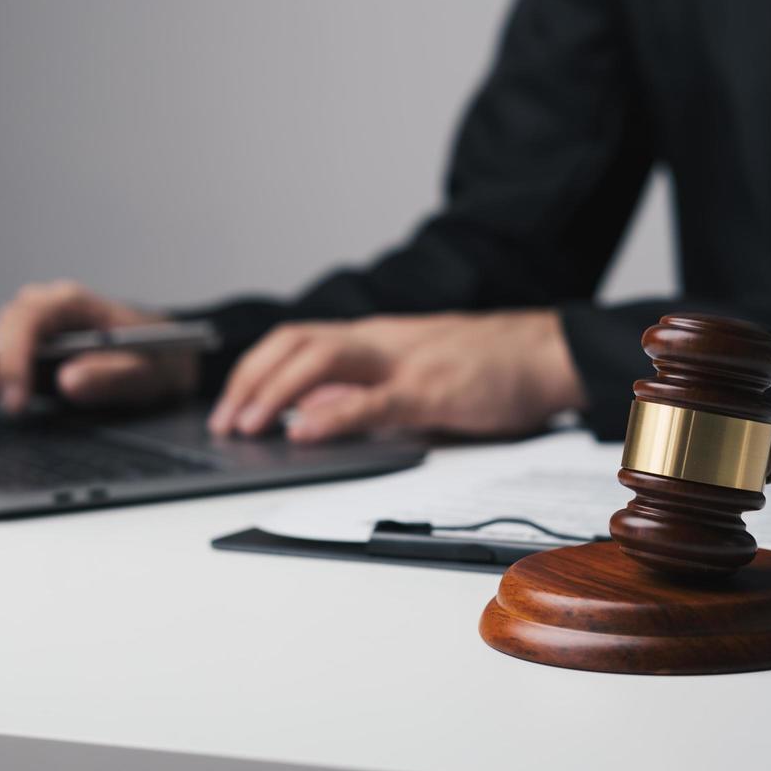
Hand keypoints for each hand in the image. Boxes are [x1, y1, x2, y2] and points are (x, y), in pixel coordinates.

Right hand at [0, 280, 197, 433]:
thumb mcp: (153, 370)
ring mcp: (26, 335)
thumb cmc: (162, 355)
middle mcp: (40, 313)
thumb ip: (115, 375)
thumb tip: (70, 380)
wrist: (170, 353)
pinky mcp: (19, 358)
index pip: (26, 321)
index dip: (13, 361)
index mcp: (71, 304)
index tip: (13, 403)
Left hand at [208, 310, 586, 442]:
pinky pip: (369, 400)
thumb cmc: (488, 366)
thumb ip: (365, 392)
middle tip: (223, 420)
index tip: (229, 403)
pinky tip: (301, 432)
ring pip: (319, 361)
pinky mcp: (429, 391)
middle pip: (293, 343)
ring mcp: (402, 362)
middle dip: (248, 380)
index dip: (255, 369)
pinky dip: (329, 416)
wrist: (546, 352)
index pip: (296, 340)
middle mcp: (379, 341)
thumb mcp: (414, 374)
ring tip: (245, 425)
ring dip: (271, 393)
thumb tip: (311, 415)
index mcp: (374, 338)